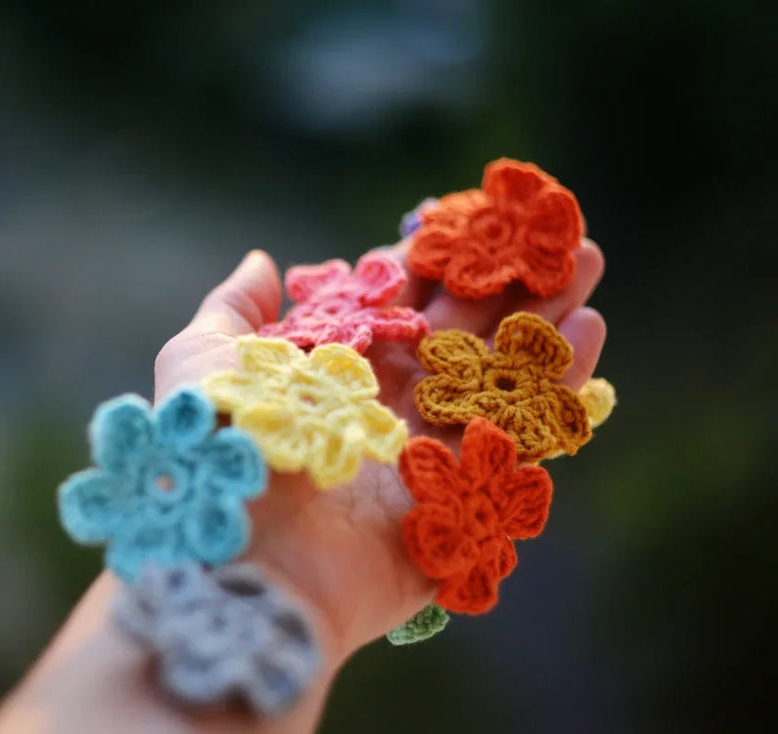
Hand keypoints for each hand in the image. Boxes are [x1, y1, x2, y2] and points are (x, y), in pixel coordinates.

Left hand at [154, 243, 605, 659]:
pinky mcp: (462, 500)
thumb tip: (262, 261)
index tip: (469, 218)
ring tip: (588, 264)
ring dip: (544, 322)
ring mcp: (426, 454)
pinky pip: (521, 438)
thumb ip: (232, 310)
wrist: (236, 566)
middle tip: (555, 233)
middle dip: (506, 283)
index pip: (394, 306)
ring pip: (498, 377)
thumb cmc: (211, 458)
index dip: (431, 264)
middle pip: (459, 335)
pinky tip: (588, 330)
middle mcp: (384, 410)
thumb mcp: (201, 363)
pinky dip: (559, 388)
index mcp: (331, 375)